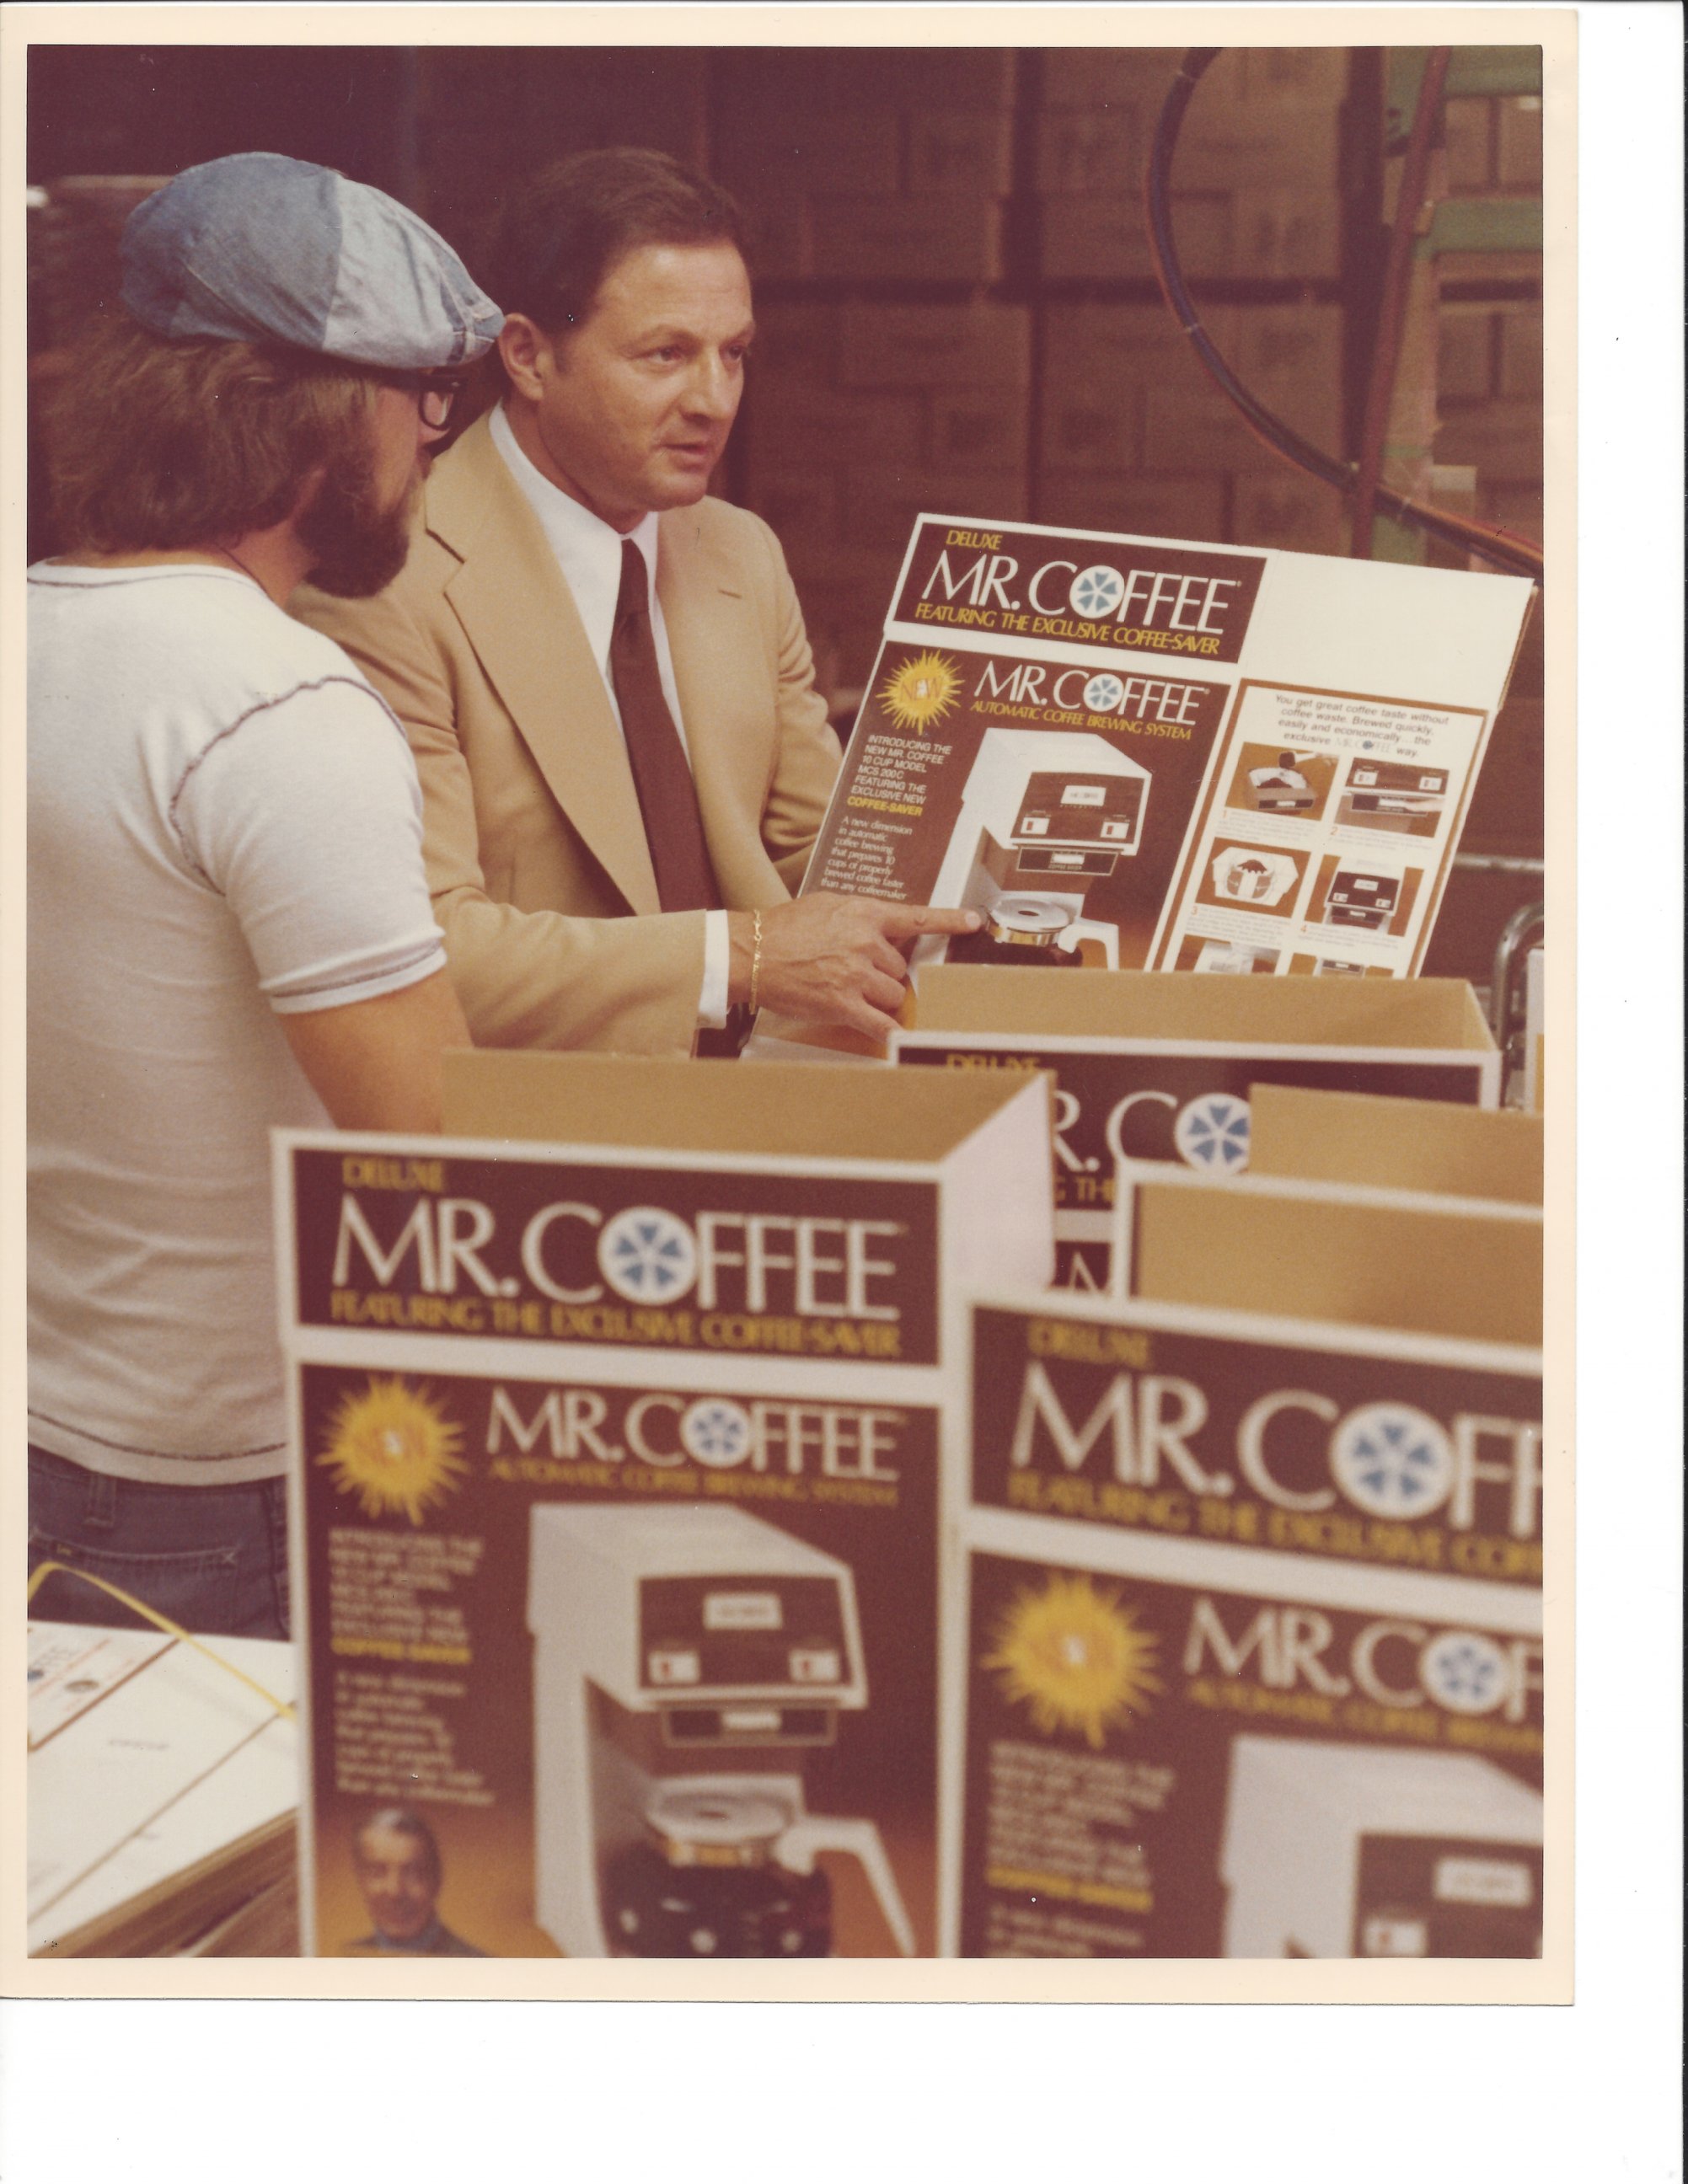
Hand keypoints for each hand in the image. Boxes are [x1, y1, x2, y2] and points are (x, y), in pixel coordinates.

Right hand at [732, 894, 981, 1040]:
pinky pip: (880, 1024)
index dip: (948, 920)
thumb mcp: (826, 906)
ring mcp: (856, 975)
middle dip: (885, 974)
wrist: (751, 952)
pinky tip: (898, 1039)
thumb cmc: (782, 929)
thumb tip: (882, 929)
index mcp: (864, 914)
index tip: (971, 922)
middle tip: (856, 973)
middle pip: (900, 968)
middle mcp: (866, 943)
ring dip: (880, 999)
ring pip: (893, 995)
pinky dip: (891, 1033)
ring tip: (849, 992)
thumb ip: (860, 916)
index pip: (915, 918)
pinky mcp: (843, 1004)